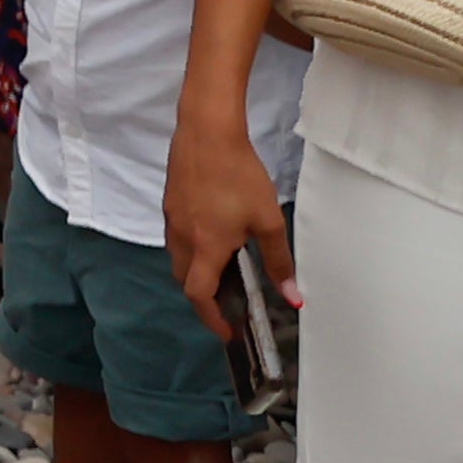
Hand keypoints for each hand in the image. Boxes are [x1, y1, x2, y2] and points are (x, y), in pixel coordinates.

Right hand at [165, 125, 297, 318]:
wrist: (206, 132)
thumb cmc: (239, 176)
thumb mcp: (267, 219)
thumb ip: (279, 261)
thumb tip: (293, 297)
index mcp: (206, 247)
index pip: (199, 295)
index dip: (211, 318)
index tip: (227, 330)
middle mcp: (183, 238)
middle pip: (185, 280)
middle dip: (204, 298)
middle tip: (229, 302)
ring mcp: (172, 219)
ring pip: (179, 259)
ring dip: (197, 273)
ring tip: (224, 269)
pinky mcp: (170, 203)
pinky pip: (177, 238)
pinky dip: (192, 250)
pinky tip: (214, 235)